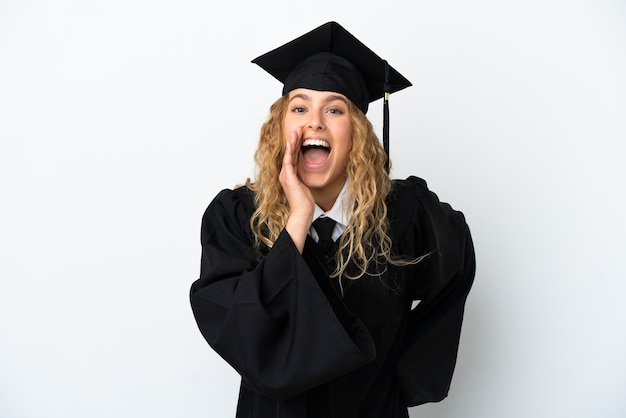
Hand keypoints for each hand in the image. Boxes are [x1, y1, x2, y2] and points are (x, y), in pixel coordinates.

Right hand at [279, 128, 313, 251]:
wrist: (302, 213)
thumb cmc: (304, 202)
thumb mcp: (305, 185)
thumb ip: (303, 177)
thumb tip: (308, 171)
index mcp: (289, 175)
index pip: (292, 156)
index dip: (295, 145)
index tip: (299, 135)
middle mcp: (285, 174)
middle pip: (289, 153)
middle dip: (293, 140)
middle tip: (297, 128)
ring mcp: (286, 175)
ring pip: (288, 154)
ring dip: (291, 142)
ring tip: (295, 131)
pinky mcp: (289, 178)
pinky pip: (288, 161)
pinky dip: (289, 151)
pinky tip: (291, 143)